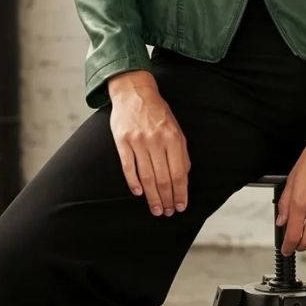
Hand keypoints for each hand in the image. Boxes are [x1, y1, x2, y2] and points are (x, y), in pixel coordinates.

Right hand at [108, 69, 190, 216]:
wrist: (134, 92)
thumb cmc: (158, 113)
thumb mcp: (176, 129)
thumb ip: (181, 152)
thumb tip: (184, 177)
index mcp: (173, 138)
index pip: (179, 173)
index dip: (180, 193)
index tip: (181, 206)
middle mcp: (156, 141)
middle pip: (163, 178)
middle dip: (167, 198)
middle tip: (168, 212)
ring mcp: (138, 141)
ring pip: (147, 176)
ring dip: (152, 196)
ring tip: (156, 209)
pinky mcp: (122, 141)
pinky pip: (129, 167)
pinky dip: (134, 183)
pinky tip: (139, 193)